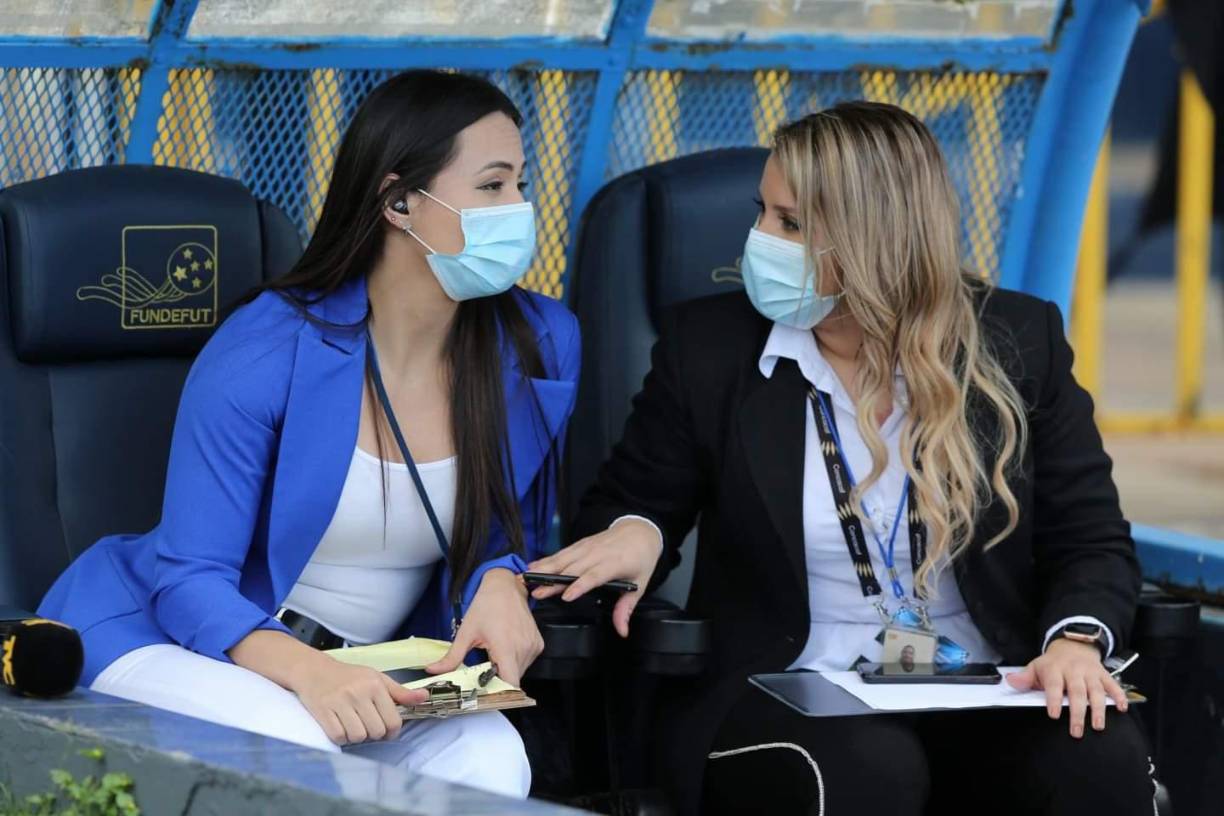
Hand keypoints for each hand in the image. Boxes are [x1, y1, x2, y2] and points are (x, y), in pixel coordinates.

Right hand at [288, 652, 426, 745]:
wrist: (314, 670)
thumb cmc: (349, 676)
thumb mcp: (377, 679)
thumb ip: (400, 692)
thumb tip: (424, 697)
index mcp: (375, 685)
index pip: (393, 721)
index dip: (392, 731)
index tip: (387, 730)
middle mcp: (358, 693)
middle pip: (376, 731)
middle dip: (374, 734)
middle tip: (368, 726)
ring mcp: (339, 702)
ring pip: (358, 736)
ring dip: (357, 737)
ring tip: (354, 725)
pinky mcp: (323, 711)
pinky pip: (338, 736)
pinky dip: (341, 738)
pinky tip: (341, 727)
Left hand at [426, 568, 542, 686]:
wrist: (505, 586)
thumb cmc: (486, 605)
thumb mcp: (466, 632)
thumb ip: (451, 657)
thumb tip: (434, 670)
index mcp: (506, 647)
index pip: (510, 684)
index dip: (499, 692)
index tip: (487, 692)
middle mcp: (523, 648)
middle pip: (513, 680)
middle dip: (498, 680)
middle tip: (485, 671)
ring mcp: (533, 646)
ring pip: (520, 672)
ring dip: (507, 670)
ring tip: (495, 655)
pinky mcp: (538, 643)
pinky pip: (526, 662)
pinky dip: (515, 661)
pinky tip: (505, 648)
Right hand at [527, 518, 663, 637]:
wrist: (640, 531)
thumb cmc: (640, 558)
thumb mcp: (640, 584)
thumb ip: (626, 608)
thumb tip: (622, 630)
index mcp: (615, 563)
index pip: (595, 575)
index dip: (580, 585)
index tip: (566, 596)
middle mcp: (599, 553)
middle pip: (573, 568)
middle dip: (554, 581)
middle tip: (537, 593)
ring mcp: (588, 547)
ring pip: (564, 558)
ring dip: (545, 568)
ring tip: (528, 578)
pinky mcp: (581, 543)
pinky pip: (562, 552)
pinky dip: (547, 559)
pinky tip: (533, 566)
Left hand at [1006, 639, 1128, 737]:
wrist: (1072, 645)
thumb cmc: (1052, 663)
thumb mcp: (1035, 666)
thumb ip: (1024, 677)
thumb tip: (1010, 681)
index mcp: (1054, 669)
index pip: (1054, 685)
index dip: (1053, 700)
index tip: (1053, 714)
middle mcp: (1073, 671)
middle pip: (1077, 692)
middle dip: (1077, 713)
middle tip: (1076, 731)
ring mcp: (1090, 673)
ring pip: (1095, 691)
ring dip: (1098, 709)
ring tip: (1098, 726)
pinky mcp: (1103, 674)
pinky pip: (1112, 685)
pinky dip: (1119, 696)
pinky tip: (1122, 708)